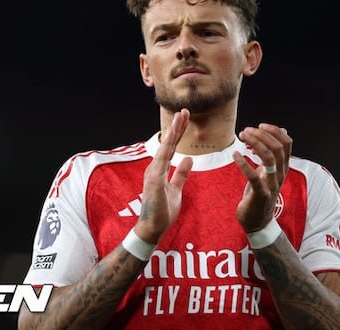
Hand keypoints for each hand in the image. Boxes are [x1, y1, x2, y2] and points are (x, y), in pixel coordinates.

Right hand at [134, 109, 192, 243]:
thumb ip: (181, 174)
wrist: (152, 229)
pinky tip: (172, 134)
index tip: (185, 119)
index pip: (171, 147)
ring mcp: (153, 173)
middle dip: (177, 126)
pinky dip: (168, 146)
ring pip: (166, 147)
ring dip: (173, 132)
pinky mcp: (154, 180)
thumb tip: (188, 159)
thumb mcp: (176, 190)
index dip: (178, 133)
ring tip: (180, 117)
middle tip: (185, 111)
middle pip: (168, 143)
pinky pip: (163, 159)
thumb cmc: (162, 212)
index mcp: (160, 170)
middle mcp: (155, 168)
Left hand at [233, 124, 292, 232]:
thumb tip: (282, 131)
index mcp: (282, 168)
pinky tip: (235, 155)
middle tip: (245, 131)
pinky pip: (254, 176)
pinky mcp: (260, 194)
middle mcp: (280, 175)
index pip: (287, 143)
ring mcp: (271, 185)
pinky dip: (244, 163)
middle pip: (278, 148)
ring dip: (255, 143)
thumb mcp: (268, 172)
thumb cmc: (260, 194)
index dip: (274, 131)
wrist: (258, 222)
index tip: (260, 126)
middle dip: (261, 135)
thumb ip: (274, 155)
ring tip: (241, 137)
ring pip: (269, 158)